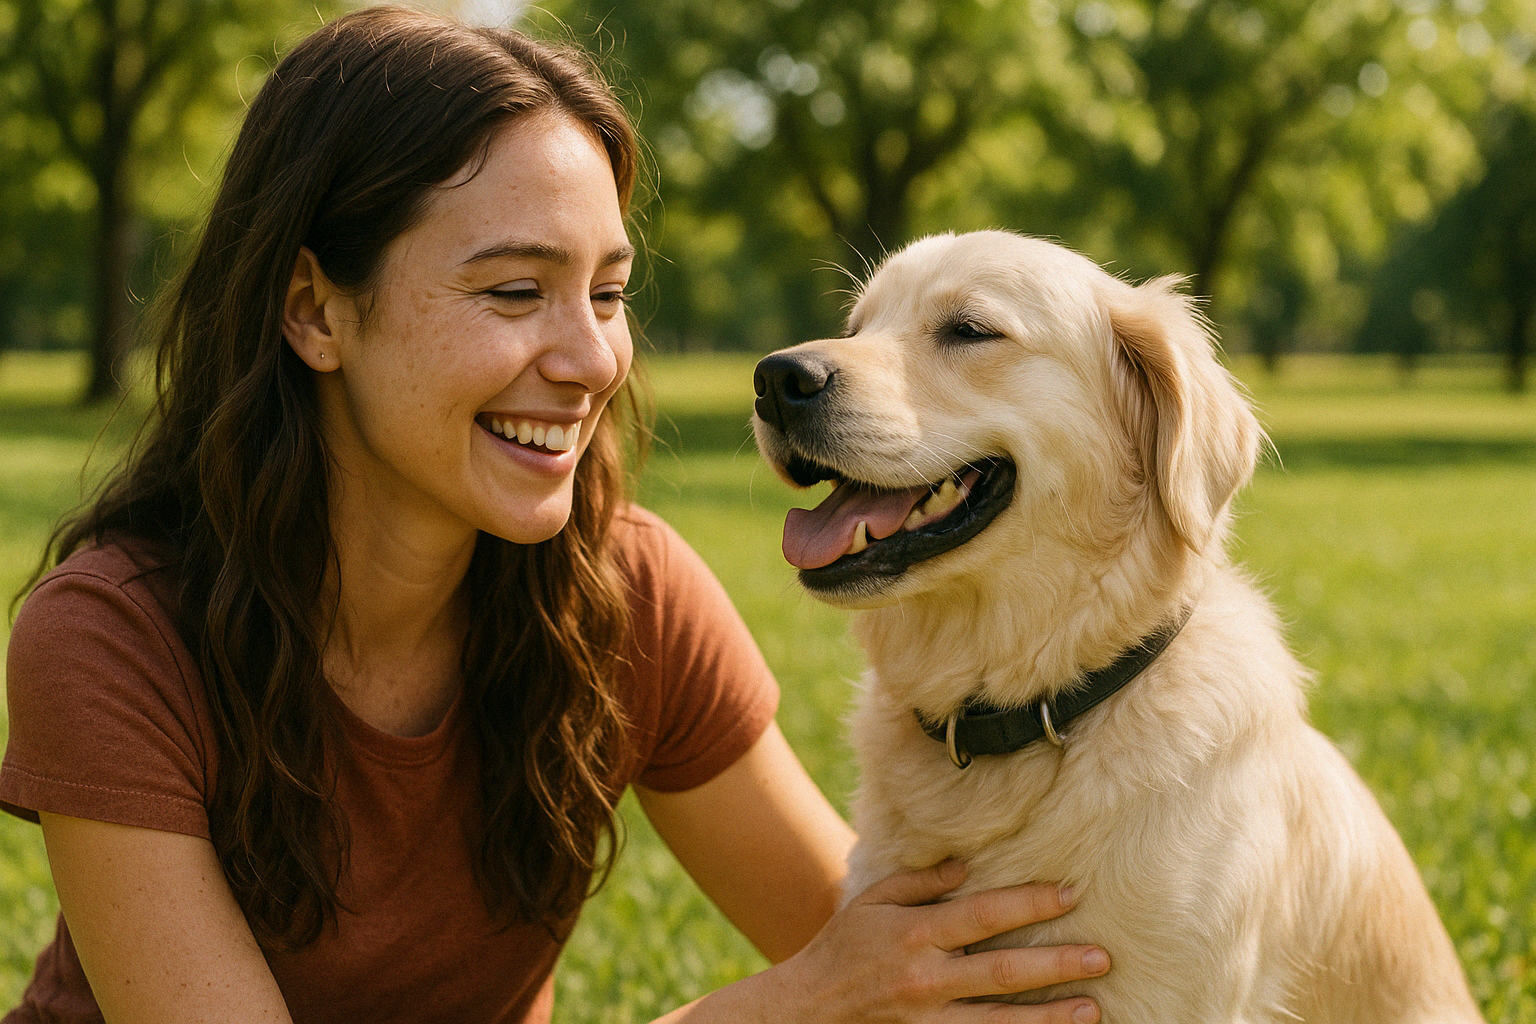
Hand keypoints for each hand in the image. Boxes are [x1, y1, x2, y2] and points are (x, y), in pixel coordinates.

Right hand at [771, 860, 1106, 1022]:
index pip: (984, 915)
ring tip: (1092, 1010)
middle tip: (1101, 957)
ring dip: (1049, 1016)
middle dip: (1056, 964)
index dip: (1030, 903)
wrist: (808, 1008)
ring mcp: (929, 1018)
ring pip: (1000, 1021)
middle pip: (1003, 971)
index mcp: (915, 933)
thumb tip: (968, 867)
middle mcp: (927, 977)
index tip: (1070, 893)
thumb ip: (921, 883)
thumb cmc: (843, 946)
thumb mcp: (873, 900)